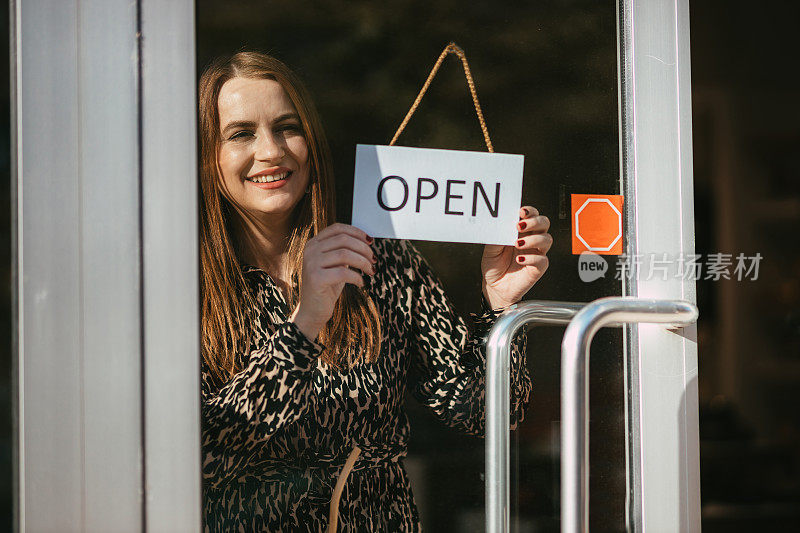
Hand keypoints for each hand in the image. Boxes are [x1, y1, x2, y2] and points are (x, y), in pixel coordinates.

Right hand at [289, 223, 375, 340]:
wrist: (312, 310)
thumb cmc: (327, 286)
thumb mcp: (335, 264)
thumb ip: (343, 250)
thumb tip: (366, 242)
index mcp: (314, 243)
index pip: (337, 228)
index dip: (356, 232)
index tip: (370, 241)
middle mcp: (310, 250)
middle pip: (344, 240)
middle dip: (363, 249)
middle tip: (373, 260)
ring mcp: (311, 263)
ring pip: (345, 254)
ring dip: (363, 262)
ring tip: (371, 271)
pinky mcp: (316, 278)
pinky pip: (343, 272)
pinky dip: (357, 277)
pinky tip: (361, 283)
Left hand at [481, 206, 551, 309]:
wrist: (494, 287)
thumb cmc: (494, 266)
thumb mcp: (490, 249)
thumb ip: (497, 237)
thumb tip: (501, 225)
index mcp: (521, 232)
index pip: (532, 215)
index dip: (530, 211)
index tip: (520, 212)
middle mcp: (531, 241)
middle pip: (544, 223)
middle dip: (535, 221)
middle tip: (520, 225)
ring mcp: (536, 254)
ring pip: (547, 239)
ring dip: (533, 239)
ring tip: (517, 244)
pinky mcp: (538, 268)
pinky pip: (542, 260)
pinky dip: (531, 258)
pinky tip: (519, 259)